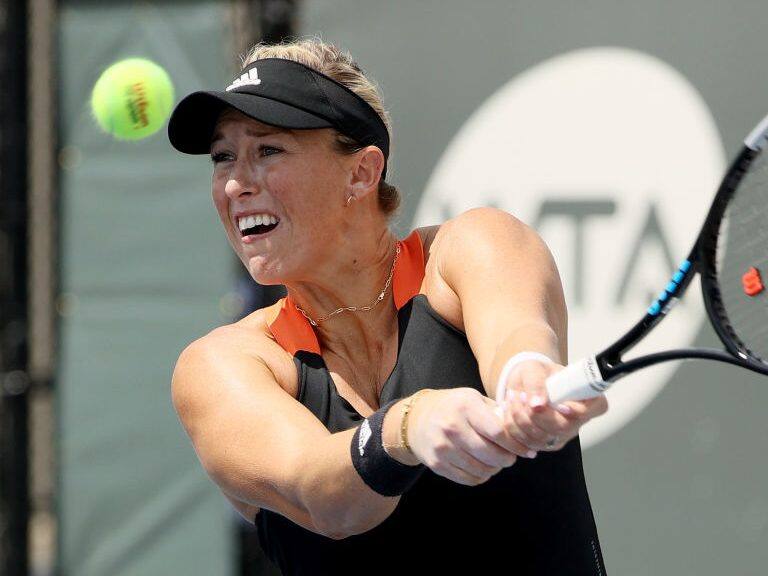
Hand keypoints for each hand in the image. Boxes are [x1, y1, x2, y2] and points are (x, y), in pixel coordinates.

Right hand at [406, 388, 533, 485]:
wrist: (416, 419)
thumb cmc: (453, 407)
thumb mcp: (473, 399)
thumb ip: (497, 412)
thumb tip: (523, 429)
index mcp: (465, 407)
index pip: (499, 432)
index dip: (517, 445)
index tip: (527, 451)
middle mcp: (452, 427)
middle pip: (492, 454)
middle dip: (508, 459)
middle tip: (511, 457)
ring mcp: (443, 447)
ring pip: (482, 470)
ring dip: (495, 469)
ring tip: (495, 461)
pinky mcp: (437, 464)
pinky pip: (469, 479)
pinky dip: (481, 476)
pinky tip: (481, 466)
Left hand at [499, 359, 607, 451]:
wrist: (522, 384)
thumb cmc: (536, 374)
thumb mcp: (534, 369)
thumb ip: (537, 383)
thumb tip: (538, 404)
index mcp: (586, 397)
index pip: (596, 408)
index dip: (580, 410)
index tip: (561, 406)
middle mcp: (578, 420)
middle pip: (563, 428)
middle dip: (536, 414)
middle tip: (522, 395)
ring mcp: (561, 435)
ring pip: (541, 438)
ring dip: (519, 417)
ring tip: (513, 397)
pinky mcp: (544, 443)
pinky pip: (525, 443)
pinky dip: (512, 426)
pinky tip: (510, 409)